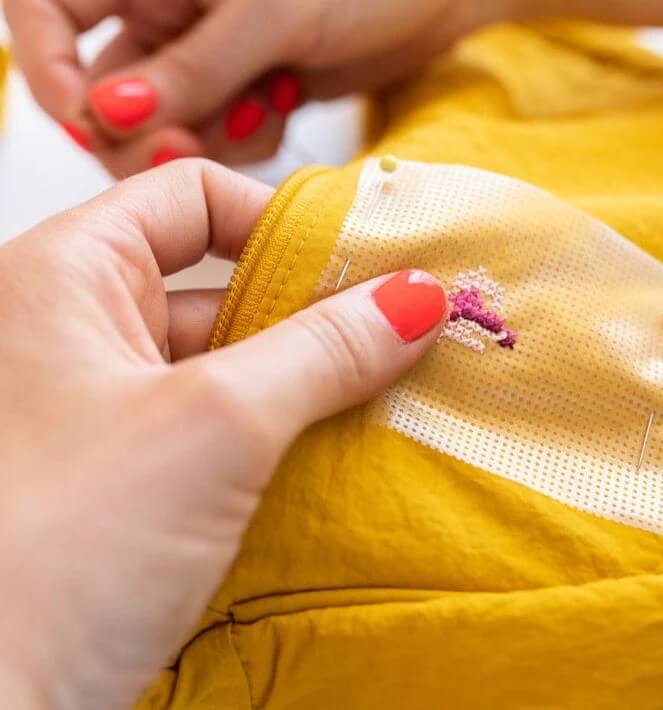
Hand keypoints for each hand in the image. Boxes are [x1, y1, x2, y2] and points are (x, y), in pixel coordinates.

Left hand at [0, 159, 446, 708]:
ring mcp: (100, 404)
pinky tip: (336, 447)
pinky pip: (219, 422)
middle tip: (396, 335)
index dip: (282, 222)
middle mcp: (76, 330)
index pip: (193, 199)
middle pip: (219, 281)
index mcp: (65, 276)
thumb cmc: (52, 554)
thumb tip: (412, 301)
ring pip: (226, 359)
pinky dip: (278, 428)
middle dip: (310, 310)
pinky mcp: (126, 469)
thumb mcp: (216, 426)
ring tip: (383, 393)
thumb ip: (324, 350)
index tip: (363, 266)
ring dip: (304, 377)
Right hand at [4, 0, 502, 175]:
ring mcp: (204, 61)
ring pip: (166, 129)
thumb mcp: (265, 14)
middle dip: (145, 130)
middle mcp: (164, 15)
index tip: (83, 117)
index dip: (47, 66)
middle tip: (191, 142)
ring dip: (209, 138)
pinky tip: (281, 103)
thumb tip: (107, 114)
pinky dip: (246, 141)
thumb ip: (187, 70)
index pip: (46, 11)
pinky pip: (217, 141)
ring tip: (265, 102)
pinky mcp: (241, 95)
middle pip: (107, 93)